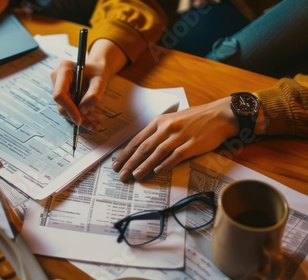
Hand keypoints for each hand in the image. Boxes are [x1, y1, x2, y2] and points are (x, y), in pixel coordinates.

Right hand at [50, 39, 127, 131]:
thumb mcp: (100, 80)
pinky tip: (91, 119)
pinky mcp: (60, 94)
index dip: (69, 109)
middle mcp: (56, 77)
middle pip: (61, 104)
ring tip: (95, 124)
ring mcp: (56, 86)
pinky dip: (79, 115)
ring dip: (79, 118)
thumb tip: (82, 111)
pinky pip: (67, 107)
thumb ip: (93, 94)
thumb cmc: (97, 72)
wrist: (95, 70)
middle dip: (75, 116)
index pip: (59, 94)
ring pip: (64, 108)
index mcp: (63, 69)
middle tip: (92, 126)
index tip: (80, 120)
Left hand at [112, 97, 238, 181]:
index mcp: (159, 121)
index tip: (117, 164)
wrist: (219, 114)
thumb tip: (142, 149)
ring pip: (157, 152)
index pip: (137, 139)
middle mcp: (167, 128)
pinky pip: (175, 156)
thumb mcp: (172, 120)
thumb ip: (158, 132)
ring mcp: (179, 136)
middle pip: (144, 147)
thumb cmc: (195, 119)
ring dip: (144, 165)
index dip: (126, 153)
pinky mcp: (192, 144)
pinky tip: (156, 171)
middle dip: (130, 162)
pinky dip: (165, 164)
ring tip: (135, 176)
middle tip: (121, 174)